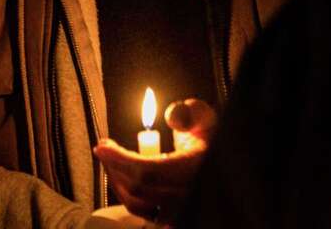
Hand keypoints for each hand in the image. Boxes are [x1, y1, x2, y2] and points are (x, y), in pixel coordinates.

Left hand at [94, 99, 217, 222]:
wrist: (227, 169)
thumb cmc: (211, 142)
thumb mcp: (204, 120)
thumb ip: (189, 113)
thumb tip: (173, 116)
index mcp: (192, 171)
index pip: (147, 170)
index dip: (121, 159)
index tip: (102, 146)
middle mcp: (185, 197)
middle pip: (137, 188)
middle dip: (114, 166)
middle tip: (103, 149)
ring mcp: (178, 213)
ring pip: (137, 205)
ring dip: (118, 182)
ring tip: (111, 163)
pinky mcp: (173, 221)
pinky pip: (144, 213)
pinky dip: (128, 196)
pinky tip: (124, 180)